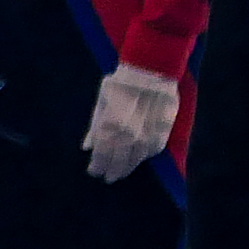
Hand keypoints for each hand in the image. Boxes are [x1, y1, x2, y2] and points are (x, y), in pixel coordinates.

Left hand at [80, 66, 180, 182]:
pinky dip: (143, 156)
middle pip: (118, 162)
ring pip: (136, 160)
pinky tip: (138, 158)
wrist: (151, 72)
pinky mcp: (162, 133)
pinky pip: (151, 152)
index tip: (94, 171)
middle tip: (108, 177)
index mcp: (109, 128)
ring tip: (121, 172)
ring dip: (127, 168)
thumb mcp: (102, 102)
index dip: (97, 166)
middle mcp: (128, 136)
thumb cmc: (121, 84)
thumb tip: (87, 147)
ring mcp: (146, 136)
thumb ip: (95, 127)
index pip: (102, 156)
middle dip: (111, 171)